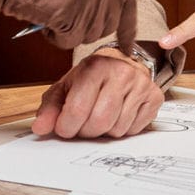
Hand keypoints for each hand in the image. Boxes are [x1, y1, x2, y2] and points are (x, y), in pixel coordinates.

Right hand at [0, 0, 135, 52]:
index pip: (127, 3)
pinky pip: (69, 41)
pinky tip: (43, 20)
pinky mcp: (70, 13)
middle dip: (86, 29)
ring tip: (49, 11)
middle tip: (63, 17)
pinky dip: (55, 38)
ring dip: (67, 32)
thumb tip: (105, 16)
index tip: (128, 47)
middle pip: (107, 25)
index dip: (128, 29)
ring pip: (88, 35)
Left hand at [32, 49, 162, 137]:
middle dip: (85, 131)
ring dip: (104, 132)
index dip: (66, 126)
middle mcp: (121, 73)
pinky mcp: (154, 97)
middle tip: (82, 125)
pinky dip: (121, 129)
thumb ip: (50, 108)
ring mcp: (141, 85)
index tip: (63, 128)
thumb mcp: (66, 87)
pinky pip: (133, 130)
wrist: (122, 62)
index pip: (78, 109)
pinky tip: (117, 116)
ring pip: (117, 129)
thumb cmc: (91, 78)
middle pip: (99, 122)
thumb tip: (41, 128)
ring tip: (100, 116)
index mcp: (95, 67)